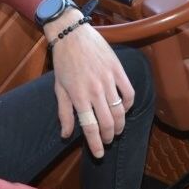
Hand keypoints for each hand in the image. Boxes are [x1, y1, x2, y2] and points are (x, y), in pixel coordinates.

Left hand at [45, 10, 134, 157]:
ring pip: (120, 111)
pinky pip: (129, 93)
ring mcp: (108, 80)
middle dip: (108, 137)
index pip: (90, 127)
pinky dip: (129, 105)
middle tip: (107, 141)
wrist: (72, 34)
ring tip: (116, 130)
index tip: (99, 154)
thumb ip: (64, 113)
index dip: (96, 144)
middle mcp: (95, 90)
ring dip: (120, 125)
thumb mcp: (59, 88)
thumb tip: (66, 135)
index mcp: (78, 96)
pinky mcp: (118, 70)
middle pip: (107, 123)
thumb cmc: (63, 61)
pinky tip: (123, 109)